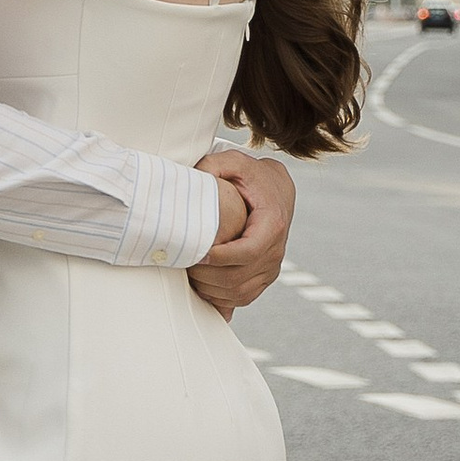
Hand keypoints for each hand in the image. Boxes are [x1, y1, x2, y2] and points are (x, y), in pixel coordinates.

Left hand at [187, 150, 294, 311]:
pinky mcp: (264, 278)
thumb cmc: (251, 176)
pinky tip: (200, 283)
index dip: (221, 257)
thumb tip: (191, 177)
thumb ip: (213, 165)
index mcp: (272, 225)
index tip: (198, 253)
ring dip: (210, 288)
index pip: (248, 252)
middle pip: (239, 277)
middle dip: (207, 274)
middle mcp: (276, 251)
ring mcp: (272, 268)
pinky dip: (219, 297)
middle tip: (183, 263)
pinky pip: (242, 298)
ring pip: (239, 293)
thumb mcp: (234, 162)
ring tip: (187, 273)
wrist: (277, 189)